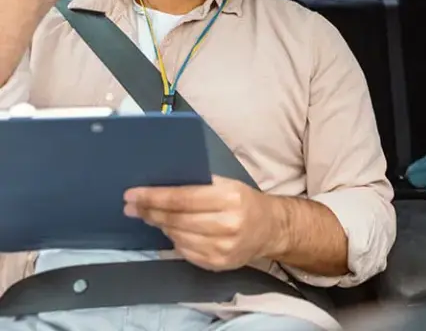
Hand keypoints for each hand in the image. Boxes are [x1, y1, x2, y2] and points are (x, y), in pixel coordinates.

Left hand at [123, 175, 280, 271]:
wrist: (270, 229)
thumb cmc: (245, 201)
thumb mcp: (228, 184)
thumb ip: (200, 184)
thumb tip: (161, 186)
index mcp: (230, 198)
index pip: (183, 198)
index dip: (154, 197)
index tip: (132, 194)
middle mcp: (227, 225)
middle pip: (177, 219)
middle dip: (150, 211)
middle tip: (132, 206)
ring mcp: (222, 248)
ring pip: (177, 237)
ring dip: (160, 225)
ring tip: (149, 216)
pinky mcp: (218, 264)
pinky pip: (185, 252)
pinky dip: (173, 240)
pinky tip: (170, 231)